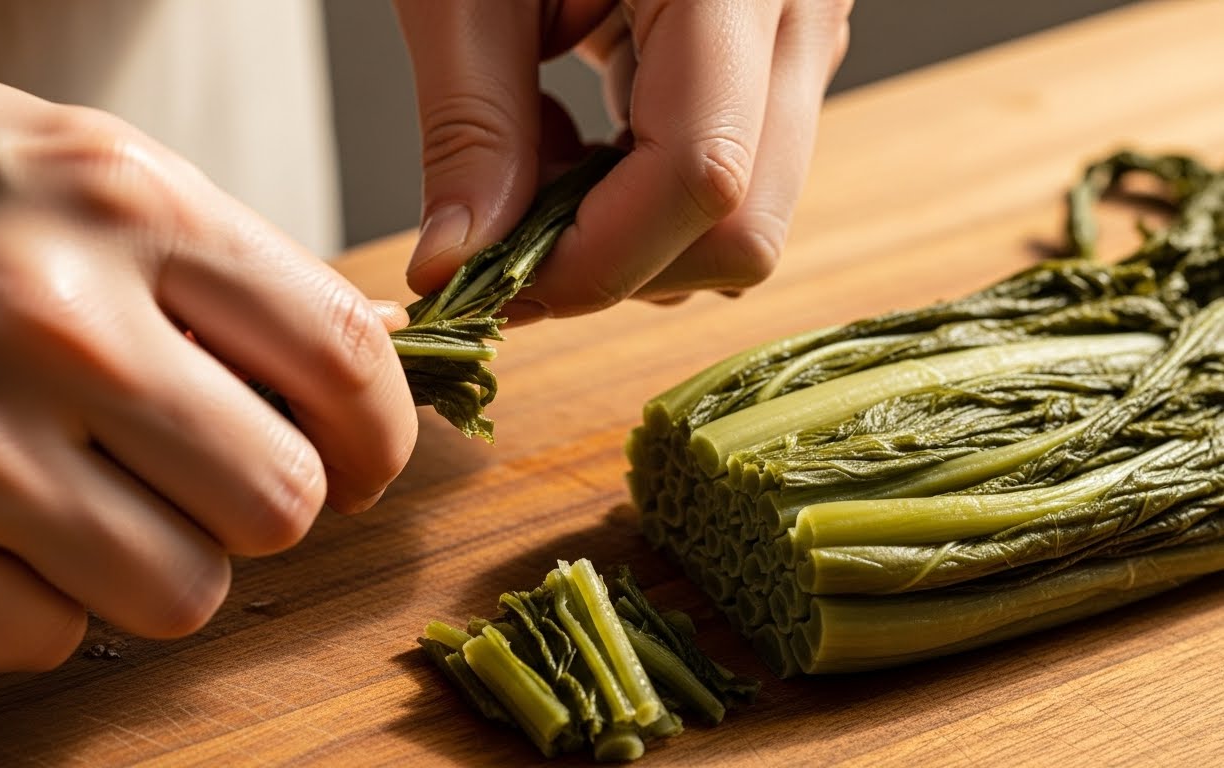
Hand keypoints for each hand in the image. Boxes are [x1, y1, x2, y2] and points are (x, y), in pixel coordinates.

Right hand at [0, 63, 417, 670]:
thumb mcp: (71, 169)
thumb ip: (224, 262)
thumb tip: (365, 347)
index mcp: (126, 208)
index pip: (341, 357)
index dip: (381, 434)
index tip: (363, 460)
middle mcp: (58, 326)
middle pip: (281, 501)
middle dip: (265, 503)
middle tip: (210, 474)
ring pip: (185, 592)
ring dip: (159, 558)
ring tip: (86, 491)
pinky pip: (53, 637)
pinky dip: (36, 598)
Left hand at [395, 0, 850, 318]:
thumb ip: (468, 125)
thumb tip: (455, 266)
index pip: (703, 177)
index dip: (594, 261)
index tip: (492, 286)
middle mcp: (798, 9)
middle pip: (746, 231)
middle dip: (616, 263)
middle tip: (505, 228)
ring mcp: (805, 36)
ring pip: (746, 223)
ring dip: (626, 236)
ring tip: (536, 157)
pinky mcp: (781, 56)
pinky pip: (732, 180)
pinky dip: (640, 198)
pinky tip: (572, 137)